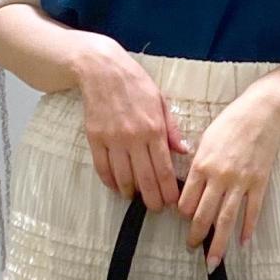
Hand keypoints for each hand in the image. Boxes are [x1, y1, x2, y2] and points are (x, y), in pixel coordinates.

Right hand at [75, 42, 190, 210]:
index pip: (163, 169)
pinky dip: (110, 181)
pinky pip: (103, 168)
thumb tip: (184, 152)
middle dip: (152, 199)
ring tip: (137, 198)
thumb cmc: (135, 84)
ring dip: (131, 192)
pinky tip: (118, 186)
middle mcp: (133, 137)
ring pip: (123, 177)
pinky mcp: (95, 139)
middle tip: (156, 208)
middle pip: (145, 179)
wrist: (102, 70)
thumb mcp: (160, 101)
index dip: (168, 190)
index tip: (172, 202)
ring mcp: (113, 139)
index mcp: (154, 128)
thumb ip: (172, 130)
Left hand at [176, 81, 279, 267]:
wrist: (262, 112)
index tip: (182, 221)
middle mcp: (219, 177)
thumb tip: (190, 187)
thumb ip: (197, 164)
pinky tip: (242, 243)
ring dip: (218, 243)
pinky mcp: (259, 183)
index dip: (182, 215)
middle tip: (192, 248)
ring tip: (212, 261)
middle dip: (196, 236)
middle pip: (203, 216)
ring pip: (226, 220)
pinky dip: (247, 229)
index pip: (186, 201)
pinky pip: (252, 212)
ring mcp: (241, 182)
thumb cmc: (231, 122)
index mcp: (202, 165)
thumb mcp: (205, 139)